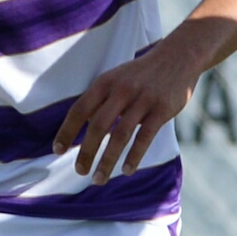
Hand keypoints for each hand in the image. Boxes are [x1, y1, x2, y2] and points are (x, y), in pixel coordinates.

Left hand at [50, 18, 229, 181]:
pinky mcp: (162, 109)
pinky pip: (145, 137)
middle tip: (80, 171)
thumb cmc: (142, 74)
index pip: (80, 109)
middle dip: (86, 152)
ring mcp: (143, 99)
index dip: (67, 130)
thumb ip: (101, 101)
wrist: (178, 56)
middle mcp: (121, 90)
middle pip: (98, 126)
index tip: (57, 149)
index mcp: (105, 82)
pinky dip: (134, 156)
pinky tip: (126, 171)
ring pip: (120, 135)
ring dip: (107, 160)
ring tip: (98, 179)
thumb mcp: (117, 78)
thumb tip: (85, 129)